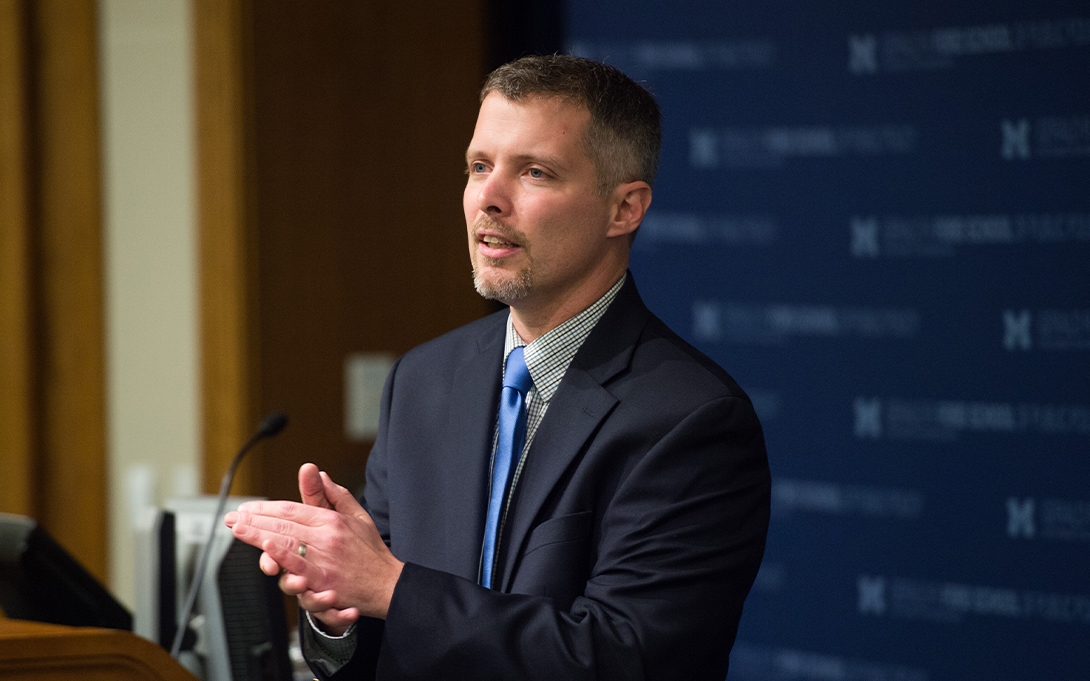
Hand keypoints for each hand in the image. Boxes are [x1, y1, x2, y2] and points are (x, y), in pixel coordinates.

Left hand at [224, 465, 403, 629]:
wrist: (388, 585)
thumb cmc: (372, 553)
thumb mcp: (358, 517)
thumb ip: (335, 495)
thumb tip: (319, 474)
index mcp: (332, 520)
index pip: (292, 509)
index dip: (267, 508)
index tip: (247, 509)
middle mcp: (327, 535)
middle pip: (284, 523)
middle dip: (254, 519)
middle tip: (232, 518)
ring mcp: (325, 557)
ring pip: (285, 540)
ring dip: (258, 534)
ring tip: (238, 528)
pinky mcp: (324, 579)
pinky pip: (299, 564)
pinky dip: (281, 554)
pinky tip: (266, 547)